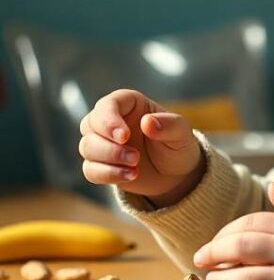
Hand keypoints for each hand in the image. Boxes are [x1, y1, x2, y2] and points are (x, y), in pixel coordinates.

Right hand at [79, 88, 203, 201]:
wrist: (174, 174)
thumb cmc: (177, 145)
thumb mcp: (181, 134)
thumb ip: (169, 125)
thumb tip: (147, 122)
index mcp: (129, 104)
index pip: (107, 105)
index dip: (109, 120)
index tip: (124, 137)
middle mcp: (111, 120)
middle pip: (90, 125)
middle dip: (109, 144)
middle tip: (135, 157)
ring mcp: (103, 142)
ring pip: (86, 147)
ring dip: (109, 159)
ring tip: (135, 165)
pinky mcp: (100, 164)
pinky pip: (90, 169)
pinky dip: (107, 174)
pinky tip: (130, 176)